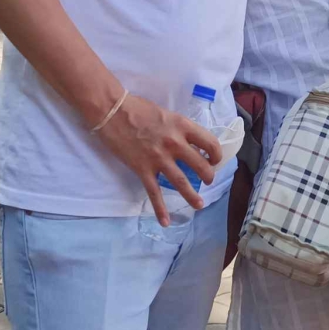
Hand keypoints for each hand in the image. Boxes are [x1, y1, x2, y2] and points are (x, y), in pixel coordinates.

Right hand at [95, 91, 221, 226]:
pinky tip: (165, 221)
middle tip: (207, 181)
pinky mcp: (143, 169)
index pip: (210, 143)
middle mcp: (175, 143)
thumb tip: (188, 142)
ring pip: (182, 182)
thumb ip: (178, 128)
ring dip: (192, 196)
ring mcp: (159, 158)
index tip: (213, 159)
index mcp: (182, 126)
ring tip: (199, 204)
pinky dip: (160, 209)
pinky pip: (154, 193)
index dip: (216, 154)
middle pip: (201, 165)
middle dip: (208, 176)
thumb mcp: (166, 114)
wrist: (112, 111)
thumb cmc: (138, 108)